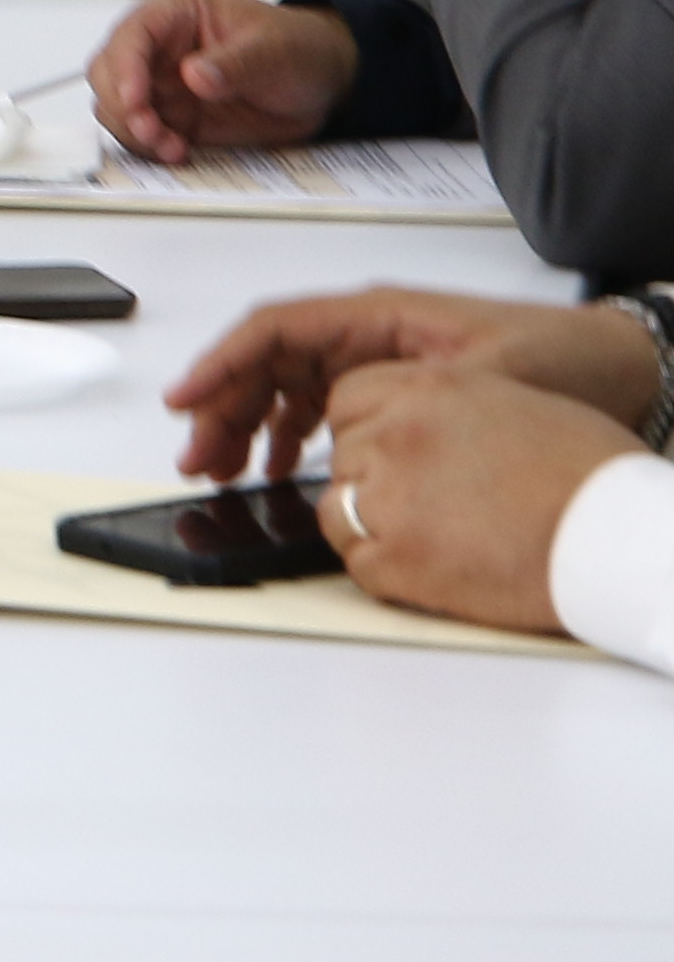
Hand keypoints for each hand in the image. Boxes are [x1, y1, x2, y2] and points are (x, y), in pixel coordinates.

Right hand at [87, 0, 357, 164]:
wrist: (322, 83)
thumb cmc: (296, 49)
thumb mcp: (275, 49)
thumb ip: (235, 62)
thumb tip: (194, 75)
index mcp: (176, 15)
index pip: (132, 36)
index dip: (125, 68)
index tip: (135, 99)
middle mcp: (159, 50)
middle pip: (109, 74)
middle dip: (122, 106)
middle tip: (150, 131)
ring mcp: (163, 86)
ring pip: (116, 107)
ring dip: (132, 130)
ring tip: (170, 146)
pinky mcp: (174, 117)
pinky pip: (142, 134)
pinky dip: (150, 148)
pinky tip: (177, 152)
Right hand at [169, 287, 650, 484]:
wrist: (627, 370)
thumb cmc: (566, 361)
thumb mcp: (486, 374)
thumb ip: (410, 393)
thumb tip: (340, 429)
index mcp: (380, 316)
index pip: (276, 331)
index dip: (222, 364)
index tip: (186, 401)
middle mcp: (369, 335)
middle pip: (270, 362)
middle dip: (223, 405)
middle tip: (197, 458)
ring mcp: (378, 362)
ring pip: (287, 385)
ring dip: (248, 422)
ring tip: (223, 469)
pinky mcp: (393, 391)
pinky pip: (320, 407)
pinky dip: (288, 434)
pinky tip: (278, 467)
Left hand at [323, 355, 645, 633]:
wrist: (623, 537)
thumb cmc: (595, 477)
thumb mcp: (515, 405)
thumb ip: (451, 412)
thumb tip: (430, 433)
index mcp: (426, 389)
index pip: (347, 401)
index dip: (366, 431)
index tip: (388, 453)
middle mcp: (396, 434)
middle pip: (344, 457)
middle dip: (374, 481)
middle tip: (425, 506)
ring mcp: (390, 496)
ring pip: (337, 510)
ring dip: (372, 526)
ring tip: (429, 540)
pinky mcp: (399, 559)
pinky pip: (358, 563)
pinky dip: (385, 572)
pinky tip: (430, 571)